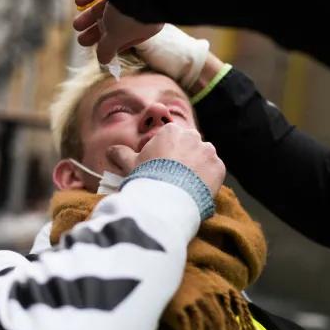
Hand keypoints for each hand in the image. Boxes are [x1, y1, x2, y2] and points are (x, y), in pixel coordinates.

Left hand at [74, 0, 162, 64]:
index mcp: (144, 26)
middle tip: (82, 40)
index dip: (112, 45)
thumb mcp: (117, 37)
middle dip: (96, 32)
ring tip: (76, 25)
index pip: (126, 38)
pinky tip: (78, 1)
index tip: (99, 50)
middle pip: (114, 23)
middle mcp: (138, 10)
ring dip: (90, 16)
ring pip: (106, 6)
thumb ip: (107, 48)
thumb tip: (103, 61)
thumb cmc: (130, 15)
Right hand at [106, 124, 225, 196]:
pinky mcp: (219, 168)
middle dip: (184, 159)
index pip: (171, 138)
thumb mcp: (130, 164)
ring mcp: (208, 151)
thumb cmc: (146, 177)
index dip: (165, 154)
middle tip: (174, 178)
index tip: (161, 168)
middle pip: (189, 146)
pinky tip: (196, 190)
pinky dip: (208, 180)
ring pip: (204, 158)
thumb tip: (110, 150)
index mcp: (171, 131)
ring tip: (185, 186)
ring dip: (197, 168)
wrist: (165, 199)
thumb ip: (121, 154)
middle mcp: (193, 136)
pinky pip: (214, 172)